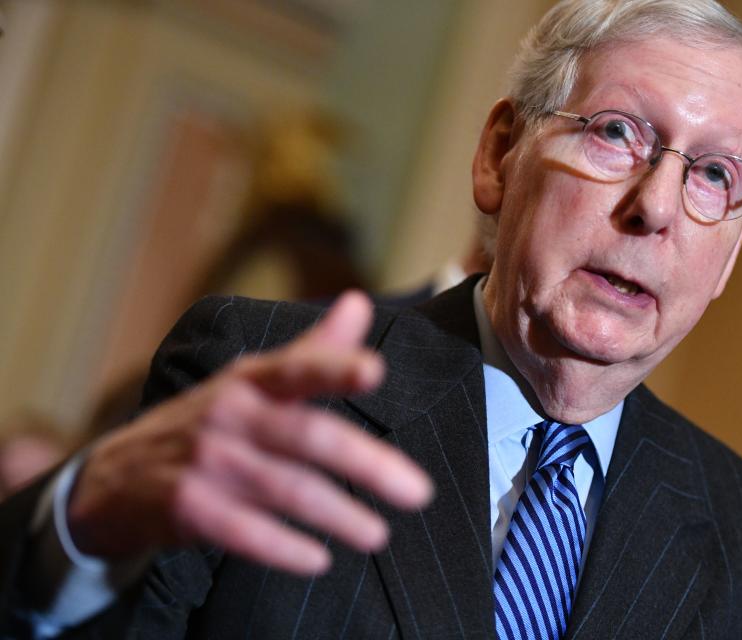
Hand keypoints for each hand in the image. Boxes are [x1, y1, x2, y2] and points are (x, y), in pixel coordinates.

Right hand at [67, 292, 432, 574]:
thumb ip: (314, 349)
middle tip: (418, 493)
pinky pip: (245, 532)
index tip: (375, 371)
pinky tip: (319, 560)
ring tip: (377, 535)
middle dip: (368, 464)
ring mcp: (207, 461)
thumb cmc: (209, 420)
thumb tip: (361, 301)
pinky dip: (284, 549)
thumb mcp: (254, 378)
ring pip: (287, 489)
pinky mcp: (188, 507)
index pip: (298, 367)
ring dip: (339, 516)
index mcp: (252, 379)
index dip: (336, 366)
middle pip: (309, 437)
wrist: (118, 474)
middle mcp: (230, 413)